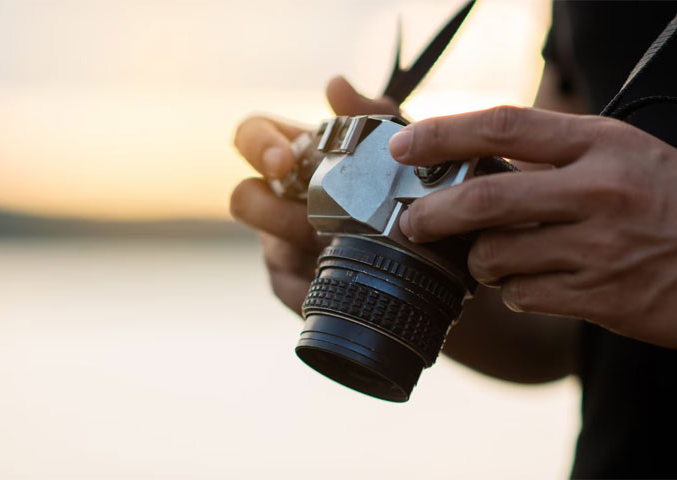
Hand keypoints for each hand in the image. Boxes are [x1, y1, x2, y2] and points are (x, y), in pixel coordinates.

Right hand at [231, 76, 399, 314]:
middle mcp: (282, 197)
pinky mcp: (292, 283)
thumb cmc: (403, 191)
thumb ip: (370, 116)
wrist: (433, 255)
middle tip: (309, 219)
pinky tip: (346, 284)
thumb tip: (334, 84)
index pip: (253, 136)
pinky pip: (292, 288)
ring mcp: (283, 242)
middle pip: (244, 197)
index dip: (258, 145)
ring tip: (338, 248)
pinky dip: (317, 287)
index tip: (283, 161)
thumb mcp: (397, 152)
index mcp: (299, 156)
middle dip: (270, 209)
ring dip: (302, 250)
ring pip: (269, 246)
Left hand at [389, 106, 676, 349]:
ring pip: (497, 257)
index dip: (443, 133)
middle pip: (484, 199)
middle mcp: (597, 191)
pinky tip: (532, 284)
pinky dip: (513, 292)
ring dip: (479, 261)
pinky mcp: (604, 298)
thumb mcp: (624, 155)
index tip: (402, 144)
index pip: (504, 126)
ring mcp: (600, 248)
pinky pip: (525, 296)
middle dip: (432, 214)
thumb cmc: (675, 200)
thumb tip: (476, 161)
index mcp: (600, 144)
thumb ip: (555, 155)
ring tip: (493, 257)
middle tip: (411, 222)